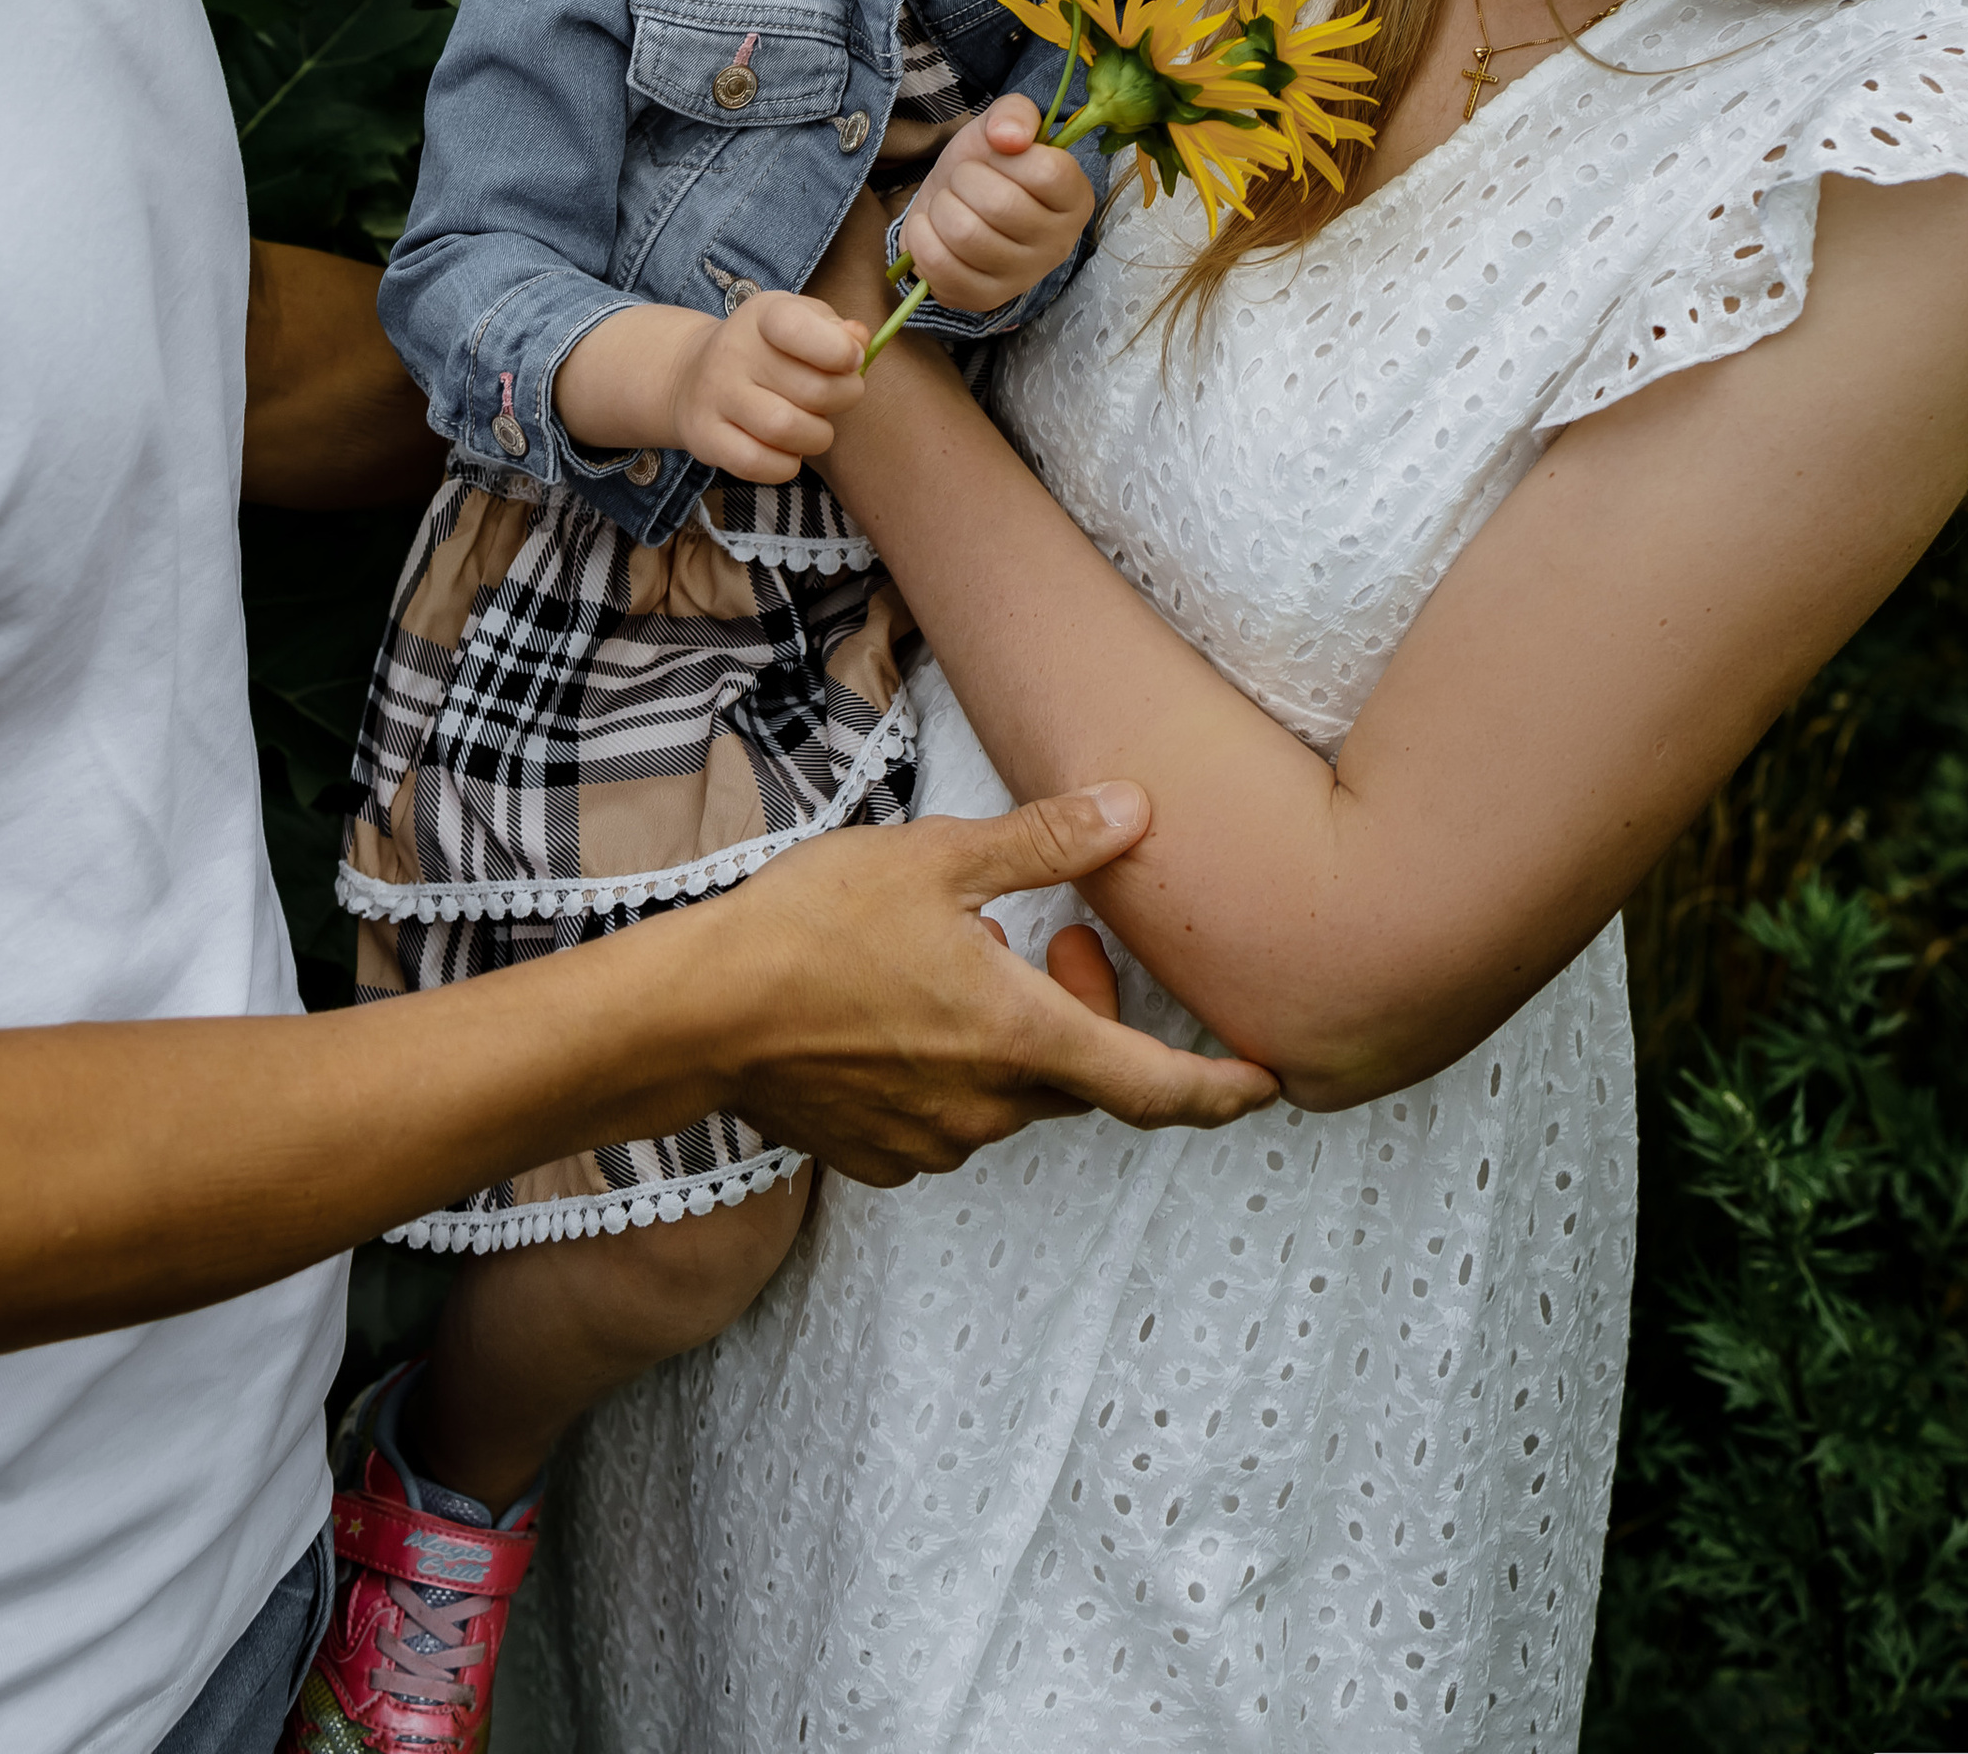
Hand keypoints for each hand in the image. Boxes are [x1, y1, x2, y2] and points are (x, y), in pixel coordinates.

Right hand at [668, 287, 868, 484]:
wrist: (689, 374)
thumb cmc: (765, 348)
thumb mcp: (800, 320)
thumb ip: (837, 330)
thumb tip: (861, 342)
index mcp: (762, 316)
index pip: (797, 327)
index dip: (839, 350)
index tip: (853, 360)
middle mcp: (732, 352)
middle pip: (812, 390)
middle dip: (843, 399)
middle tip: (840, 397)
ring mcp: (714, 396)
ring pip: (785, 430)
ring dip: (817, 436)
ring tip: (814, 426)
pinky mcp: (704, 436)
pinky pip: (757, 464)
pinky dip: (785, 466)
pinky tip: (787, 451)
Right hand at [714, 783, 1273, 1179]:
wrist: (697, 1013)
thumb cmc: (814, 925)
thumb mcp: (939, 860)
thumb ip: (1046, 843)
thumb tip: (1137, 811)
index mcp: (1021, 1038)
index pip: (1157, 1088)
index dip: (1222, 1091)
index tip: (1270, 1084)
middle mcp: (990, 1108)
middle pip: (1083, 1081)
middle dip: (1094, 1016)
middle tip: (1059, 935)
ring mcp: (933, 1141)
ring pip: (1015, 1097)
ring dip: (1020, 1040)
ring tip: (969, 960)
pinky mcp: (882, 1156)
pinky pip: (951, 1118)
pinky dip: (957, 1070)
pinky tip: (909, 1011)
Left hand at [900, 93, 1094, 313]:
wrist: (953, 201)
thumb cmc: (986, 165)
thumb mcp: (1002, 125)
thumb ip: (1015, 114)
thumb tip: (1007, 136)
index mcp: (1075, 198)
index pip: (1047, 173)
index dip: (1009, 155)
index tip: (998, 152)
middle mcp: (1059, 244)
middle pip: (1000, 205)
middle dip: (965, 179)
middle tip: (964, 178)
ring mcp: (1022, 277)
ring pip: (966, 235)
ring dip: (942, 206)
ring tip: (948, 202)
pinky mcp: (984, 298)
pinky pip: (941, 266)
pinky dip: (922, 237)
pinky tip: (931, 226)